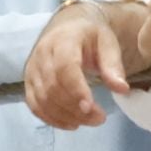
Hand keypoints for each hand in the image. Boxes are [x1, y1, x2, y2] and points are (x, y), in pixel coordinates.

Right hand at [24, 0, 132, 129]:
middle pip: (53, 87)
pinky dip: (51, 118)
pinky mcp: (28, 82)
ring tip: (89, 121)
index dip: (76, 89)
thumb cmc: (90, 36)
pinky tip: (70, 123)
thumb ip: (113, 65)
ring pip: (42, 99)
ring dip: (65, 116)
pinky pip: (34, 104)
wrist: (68, 26)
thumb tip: (121, 89)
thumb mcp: (108, 43)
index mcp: (63, 40)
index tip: (91, 108)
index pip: (64, 67)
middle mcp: (42, 54)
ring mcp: (32, 69)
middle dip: (76, 109)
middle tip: (100, 118)